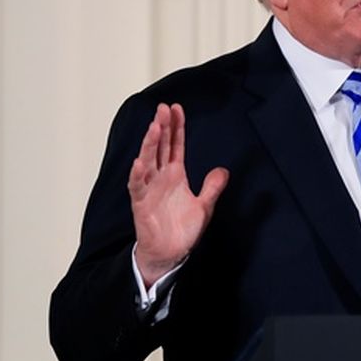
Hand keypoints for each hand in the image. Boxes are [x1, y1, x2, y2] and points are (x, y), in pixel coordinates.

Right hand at [128, 103, 228, 287]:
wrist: (170, 252)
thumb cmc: (182, 229)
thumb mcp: (205, 205)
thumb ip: (213, 187)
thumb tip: (224, 170)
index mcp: (175, 175)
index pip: (174, 145)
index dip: (176, 127)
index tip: (176, 108)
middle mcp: (160, 178)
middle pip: (159, 147)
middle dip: (161, 127)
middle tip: (163, 108)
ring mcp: (149, 189)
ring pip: (147, 161)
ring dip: (149, 144)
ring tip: (154, 127)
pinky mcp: (141, 203)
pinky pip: (137, 186)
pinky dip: (137, 174)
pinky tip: (139, 162)